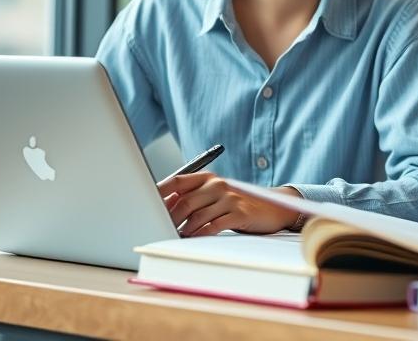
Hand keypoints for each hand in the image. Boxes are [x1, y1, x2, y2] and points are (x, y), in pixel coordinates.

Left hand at [158, 172, 299, 236]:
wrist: (273, 208)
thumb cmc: (238, 204)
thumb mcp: (217, 195)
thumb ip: (194, 197)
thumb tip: (163, 209)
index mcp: (208, 178)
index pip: (176, 181)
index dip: (158, 193)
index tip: (144, 204)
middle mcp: (218, 184)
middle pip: (183, 202)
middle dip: (168, 219)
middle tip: (159, 231)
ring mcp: (229, 198)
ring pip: (196, 217)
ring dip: (183, 231)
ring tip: (175, 239)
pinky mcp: (239, 213)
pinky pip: (212, 227)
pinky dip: (200, 235)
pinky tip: (194, 240)